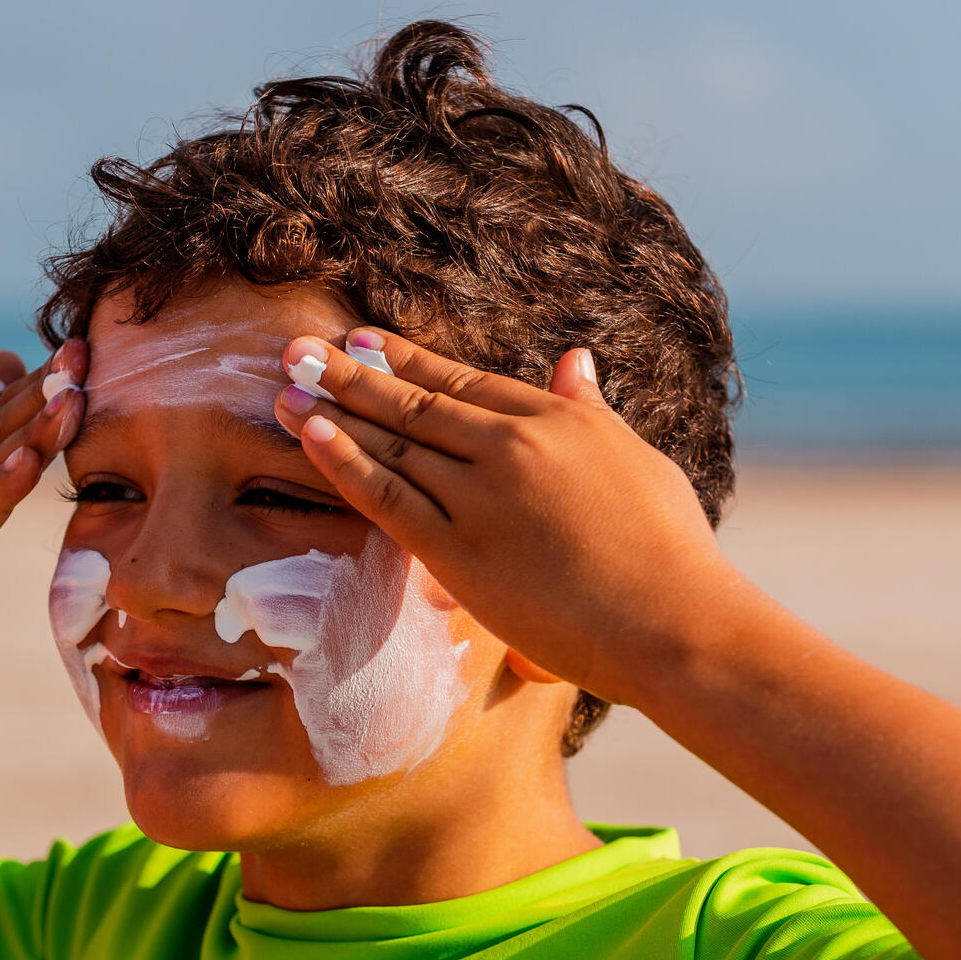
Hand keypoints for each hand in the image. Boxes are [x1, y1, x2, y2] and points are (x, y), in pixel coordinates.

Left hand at [271, 330, 746, 708]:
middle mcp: (512, 445)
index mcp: (556, 420)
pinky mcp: (460, 551)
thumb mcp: (636, 459)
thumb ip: (592, 411)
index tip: (364, 339)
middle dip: (352, 374)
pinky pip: (388, 497)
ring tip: (286, 384)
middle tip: (301, 350)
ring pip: (392, 443)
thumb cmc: (670, 551)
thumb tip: (575, 360)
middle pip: (416, 402)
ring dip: (333, 410)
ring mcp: (481, 496)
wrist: (674, 621)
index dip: (408, 359)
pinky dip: (344, 462)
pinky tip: (309, 434)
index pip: (465, 381)